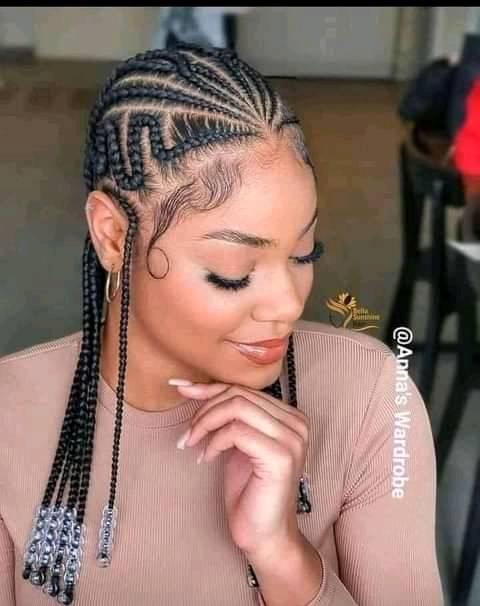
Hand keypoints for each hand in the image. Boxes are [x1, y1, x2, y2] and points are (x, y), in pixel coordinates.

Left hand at [174, 380, 309, 558]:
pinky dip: (214, 442)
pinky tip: (206, 458)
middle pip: (239, 394)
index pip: (244, 389)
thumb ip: (228, 416)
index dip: (209, 388)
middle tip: (187, 433)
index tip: (181, 389)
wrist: (265, 535)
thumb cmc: (250, 491)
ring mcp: (292, 439)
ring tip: (192, 443)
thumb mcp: (236, 444)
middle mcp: (296, 423)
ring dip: (205, 423)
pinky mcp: (281, 456)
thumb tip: (193, 388)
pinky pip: (236, 432)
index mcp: (290, 416)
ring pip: (236, 407)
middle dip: (204, 409)